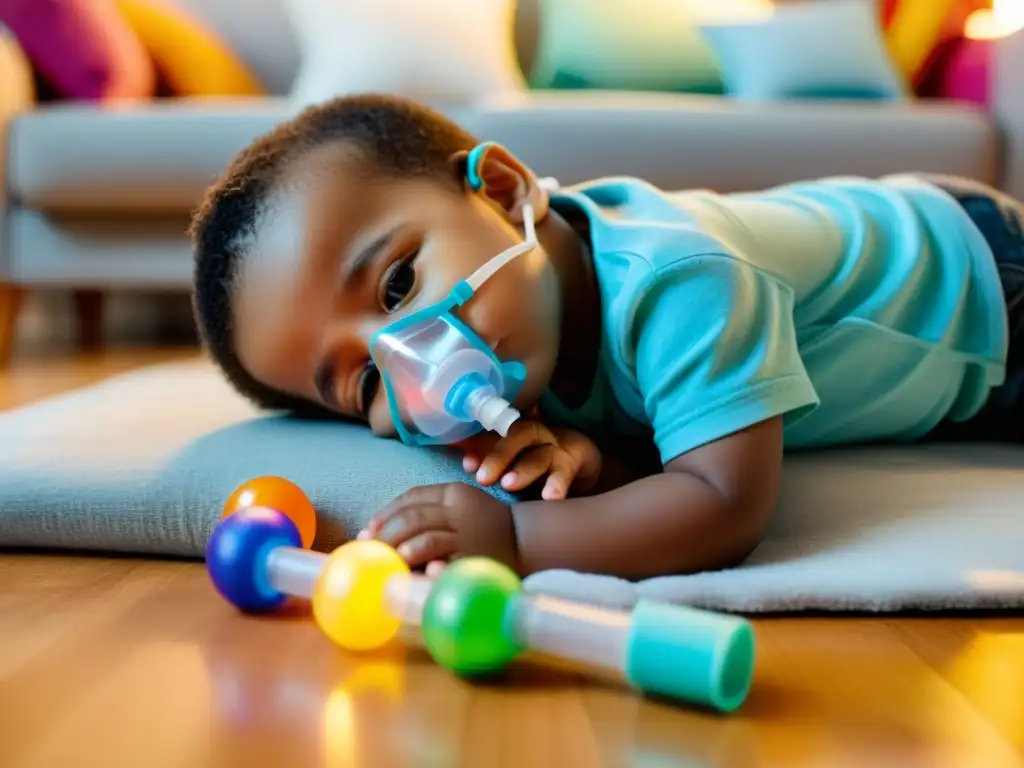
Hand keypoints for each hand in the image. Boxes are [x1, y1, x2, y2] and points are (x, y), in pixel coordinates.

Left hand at [360, 483, 518, 570]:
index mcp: (454, 492)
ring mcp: (468, 533)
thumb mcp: (460, 508)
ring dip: (398, 550)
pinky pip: (443, 558)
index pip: (411, 497)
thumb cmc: (487, 527)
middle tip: (369, 552)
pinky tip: (409, 570)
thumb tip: (379, 528)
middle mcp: (459, 509)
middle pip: (411, 518)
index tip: (370, 530)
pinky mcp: (474, 555)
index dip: (386, 513)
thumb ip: (430, 511)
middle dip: (385, 536)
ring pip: (423, 537)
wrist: (528, 541)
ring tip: (384, 562)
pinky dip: (424, 564)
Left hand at [459, 421, 601, 499]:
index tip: (467, 465)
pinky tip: (551, 498)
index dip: (479, 447)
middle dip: (498, 457)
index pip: (493, 434)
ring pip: (539, 456)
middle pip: (515, 438)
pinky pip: (564, 474)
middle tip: (483, 478)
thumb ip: (484, 454)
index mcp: (513, 432)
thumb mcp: (509, 455)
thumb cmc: (531, 458)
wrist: (576, 456)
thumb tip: (451, 449)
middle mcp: (533, 435)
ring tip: (509, 485)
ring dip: (524, 470)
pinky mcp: (571, 463)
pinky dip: (557, 485)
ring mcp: (553, 449)